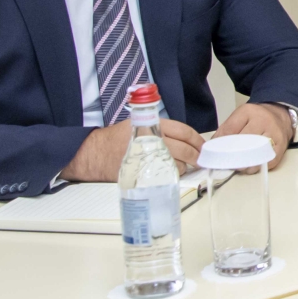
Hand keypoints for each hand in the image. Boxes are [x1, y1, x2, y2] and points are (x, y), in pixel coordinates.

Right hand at [61, 117, 202, 181]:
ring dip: (185, 167)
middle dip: (196, 156)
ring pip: (178, 164)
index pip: (184, 131)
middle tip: (200, 159)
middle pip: (184, 149)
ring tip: (184, 166)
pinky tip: (171, 173)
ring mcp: (148, 156)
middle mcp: (152, 139)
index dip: (197, 140)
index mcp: (153, 124)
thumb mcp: (138, 123)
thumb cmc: (116, 138)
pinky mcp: (144, 171)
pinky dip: (172, 175)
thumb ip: (160, 127)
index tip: (202, 146)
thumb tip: (183, 137)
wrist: (95, 153)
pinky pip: (165, 175)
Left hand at [217, 101, 293, 172]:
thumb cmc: (256, 117)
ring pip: (257, 152)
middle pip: (244, 142)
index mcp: (249, 112)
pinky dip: (259, 166)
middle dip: (233, 155)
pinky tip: (251, 167)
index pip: (230, 130)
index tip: (216, 154)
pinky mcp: (282, 145)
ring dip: (246, 164)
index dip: (221, 144)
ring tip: (238, 167)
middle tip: (226, 163)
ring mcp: (274, 133)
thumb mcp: (239, 116)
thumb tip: (212, 147)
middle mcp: (264, 121)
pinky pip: (269, 160)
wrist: (280, 114)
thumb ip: (225, 129)